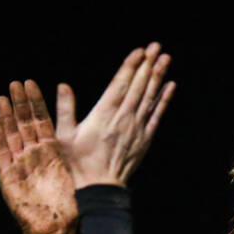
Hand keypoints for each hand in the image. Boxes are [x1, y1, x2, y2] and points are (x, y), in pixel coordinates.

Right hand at [0, 79, 77, 233]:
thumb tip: (80, 121)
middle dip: (19, 103)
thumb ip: (71, 139)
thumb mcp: (72, 166)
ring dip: (6, 116)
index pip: (41, 120)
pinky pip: (1, 152)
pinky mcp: (7, 177)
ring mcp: (20, 165)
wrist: (54, 228)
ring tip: (2, 96)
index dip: (35, 102)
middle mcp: (34, 155)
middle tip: (15, 82)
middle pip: (24, 124)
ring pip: (11, 134)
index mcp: (51, 152)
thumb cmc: (68, 202)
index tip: (30, 83)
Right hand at [55, 43, 175, 187]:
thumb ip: (65, 109)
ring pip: (149, 97)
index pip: (120, 84)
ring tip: (165, 58)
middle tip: (156, 46)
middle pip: (138, 86)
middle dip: (147, 64)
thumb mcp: (64, 136)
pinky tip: (170, 86)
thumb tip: (63, 85)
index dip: (130, 66)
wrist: (100, 187)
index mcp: (104, 114)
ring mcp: (136, 128)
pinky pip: (157, 115)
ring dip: (158, 76)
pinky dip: (164, 100)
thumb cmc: (79, 162)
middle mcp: (123, 118)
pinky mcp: (145, 139)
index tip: (139, 51)